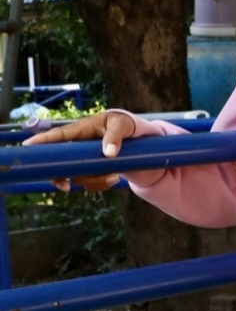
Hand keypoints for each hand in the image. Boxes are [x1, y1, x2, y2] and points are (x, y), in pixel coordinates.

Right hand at [21, 111, 136, 191]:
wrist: (132, 135)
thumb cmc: (123, 124)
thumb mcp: (122, 125)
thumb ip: (115, 137)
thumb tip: (109, 154)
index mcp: (80, 130)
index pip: (57, 135)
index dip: (41, 141)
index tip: (26, 146)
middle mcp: (75, 145)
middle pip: (59, 163)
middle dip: (60, 176)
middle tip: (65, 186)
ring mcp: (80, 157)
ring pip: (75, 175)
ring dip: (92, 181)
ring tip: (114, 177)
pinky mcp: (88, 167)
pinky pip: (87, 181)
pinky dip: (99, 184)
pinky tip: (113, 180)